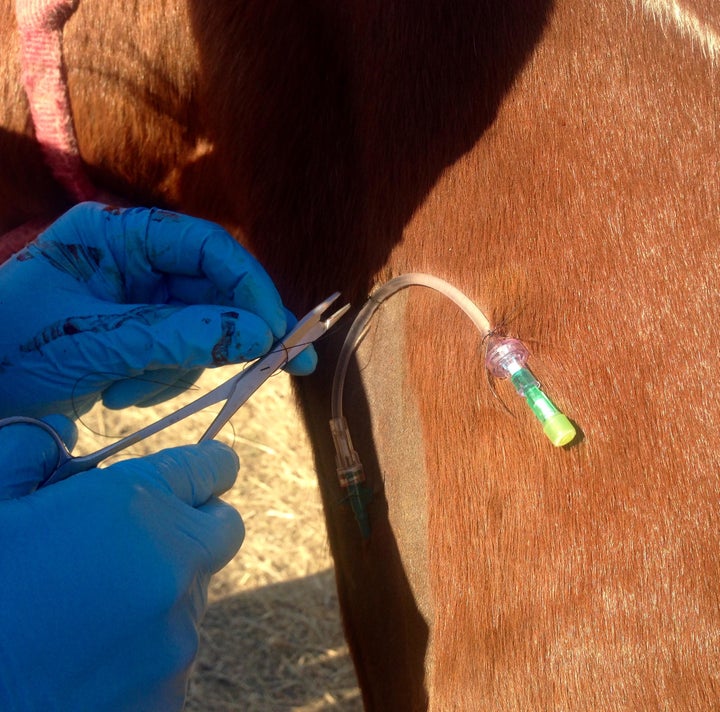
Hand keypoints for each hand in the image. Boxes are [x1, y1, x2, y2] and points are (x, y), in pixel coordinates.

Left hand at [0, 202, 315, 417]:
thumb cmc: (7, 352)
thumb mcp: (96, 343)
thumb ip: (180, 336)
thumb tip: (261, 335)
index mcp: (116, 236)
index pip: (207, 247)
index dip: (250, 286)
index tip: (278, 330)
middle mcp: (131, 260)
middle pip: (211, 290)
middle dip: (229, 334)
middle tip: (281, 366)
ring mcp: (133, 299)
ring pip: (198, 329)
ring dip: (178, 367)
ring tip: (126, 391)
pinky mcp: (133, 334)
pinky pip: (176, 354)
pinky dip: (159, 380)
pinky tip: (116, 394)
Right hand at [0, 428, 243, 710]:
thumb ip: (31, 452)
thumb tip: (63, 435)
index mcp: (133, 508)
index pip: (212, 467)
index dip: (207, 465)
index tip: (206, 468)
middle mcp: (172, 568)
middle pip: (221, 531)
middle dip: (194, 525)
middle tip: (143, 537)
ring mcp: (177, 639)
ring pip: (193, 595)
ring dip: (160, 592)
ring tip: (90, 612)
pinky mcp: (169, 697)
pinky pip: (172, 654)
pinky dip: (145, 648)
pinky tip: (88, 658)